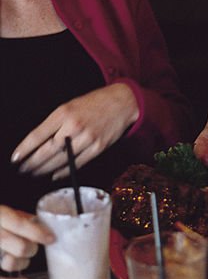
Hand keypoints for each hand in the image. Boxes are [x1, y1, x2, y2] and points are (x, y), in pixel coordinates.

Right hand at [0, 206, 54, 278]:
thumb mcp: (4, 213)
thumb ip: (21, 217)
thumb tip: (43, 227)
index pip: (19, 224)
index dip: (38, 233)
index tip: (51, 239)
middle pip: (20, 246)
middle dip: (31, 249)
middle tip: (32, 247)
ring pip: (10, 264)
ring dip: (22, 263)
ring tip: (21, 257)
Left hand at [12, 83, 139, 178]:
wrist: (121, 102)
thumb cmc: (92, 104)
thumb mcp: (69, 106)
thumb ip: (54, 123)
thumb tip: (36, 144)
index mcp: (64, 113)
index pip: (38, 135)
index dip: (24, 149)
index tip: (15, 159)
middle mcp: (75, 126)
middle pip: (48, 151)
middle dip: (32, 163)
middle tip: (23, 170)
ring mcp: (87, 138)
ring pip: (61, 160)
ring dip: (45, 169)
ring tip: (34, 174)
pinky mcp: (98, 147)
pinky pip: (77, 164)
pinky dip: (63, 171)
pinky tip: (54, 175)